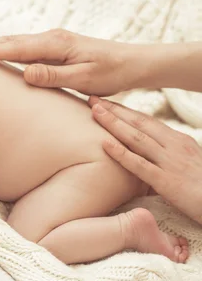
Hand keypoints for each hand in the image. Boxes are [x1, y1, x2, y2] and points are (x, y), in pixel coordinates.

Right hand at [0, 29, 139, 95]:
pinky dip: (4, 47)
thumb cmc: (110, 74)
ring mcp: (51, 42)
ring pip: (14, 42)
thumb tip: (26, 72)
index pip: (17, 49)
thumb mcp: (84, 78)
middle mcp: (50, 39)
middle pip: (10, 40)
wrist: (131, 63)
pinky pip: (22, 47)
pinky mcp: (53, 48)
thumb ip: (54, 76)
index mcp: (56, 45)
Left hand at [89, 96, 201, 223]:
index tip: (105, 102)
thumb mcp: (188, 165)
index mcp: (178, 141)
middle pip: (139, 123)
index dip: (124, 111)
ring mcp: (169, 162)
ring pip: (136, 137)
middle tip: (93, 99)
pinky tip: (104, 143)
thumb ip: (168, 158)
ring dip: (113, 123)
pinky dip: (120, 153)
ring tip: (95, 111)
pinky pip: (139, 164)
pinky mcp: (166, 181)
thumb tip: (147, 157)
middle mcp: (174, 146)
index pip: (146, 121)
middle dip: (114, 110)